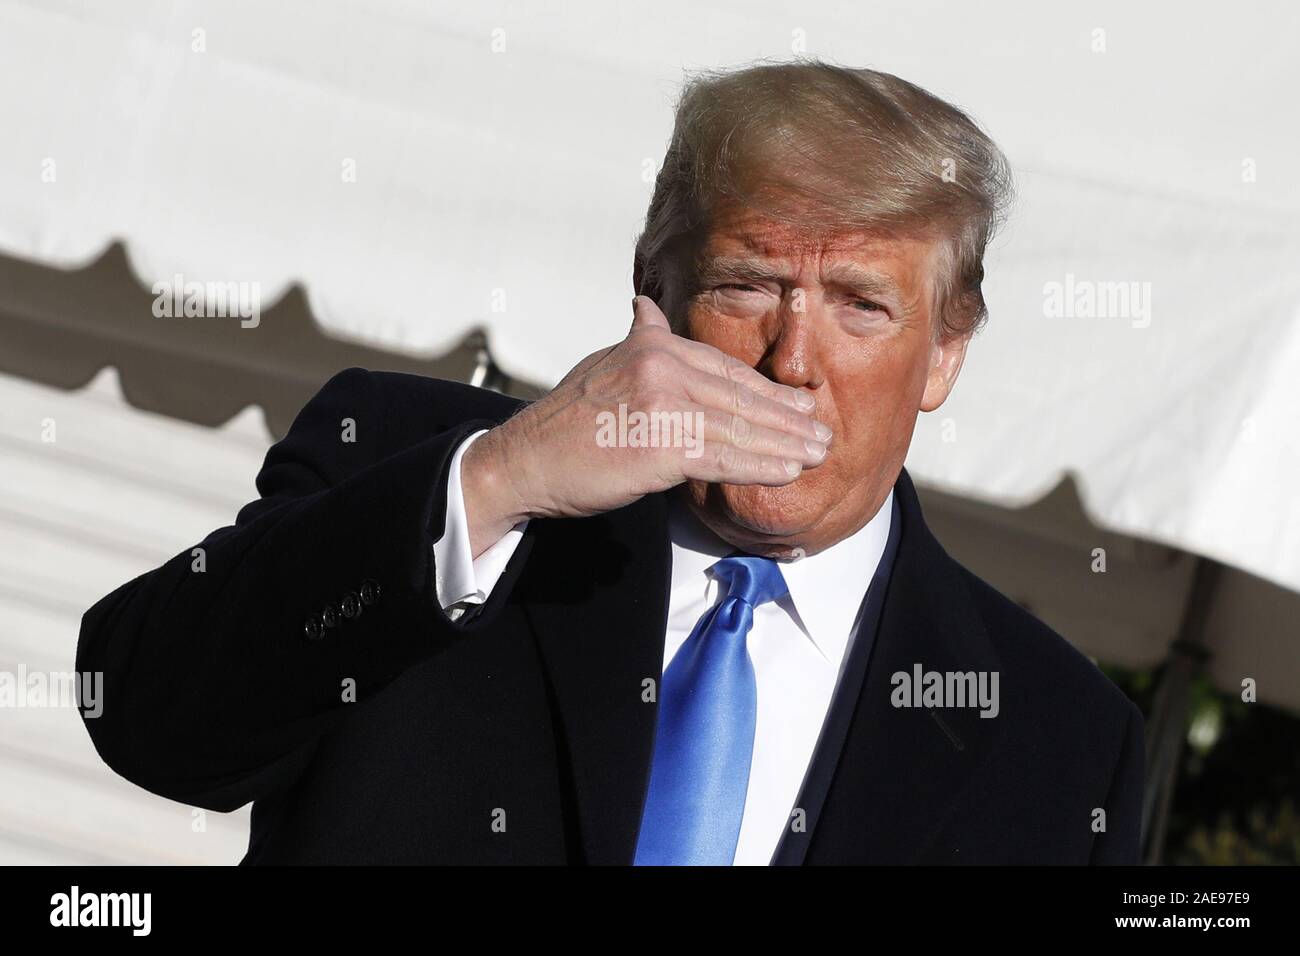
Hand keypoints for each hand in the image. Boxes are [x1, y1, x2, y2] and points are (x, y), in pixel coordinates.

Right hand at [460, 296, 830, 555]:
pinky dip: (760, 466)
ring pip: (738, 428)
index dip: (768, 391)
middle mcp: (660, 367)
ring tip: (818, 454)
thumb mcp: (603, 364)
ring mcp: (660, 405)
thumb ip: (637, 341)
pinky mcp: (658, 446)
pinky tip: (787, 472)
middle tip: (824, 433)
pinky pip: (722, 458)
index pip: (725, 370)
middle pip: (740, 397)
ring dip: (785, 444)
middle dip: (788, 418)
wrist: (523, 461)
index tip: (801, 404)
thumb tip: (645, 307)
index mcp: (653, 346)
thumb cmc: (565, 423)